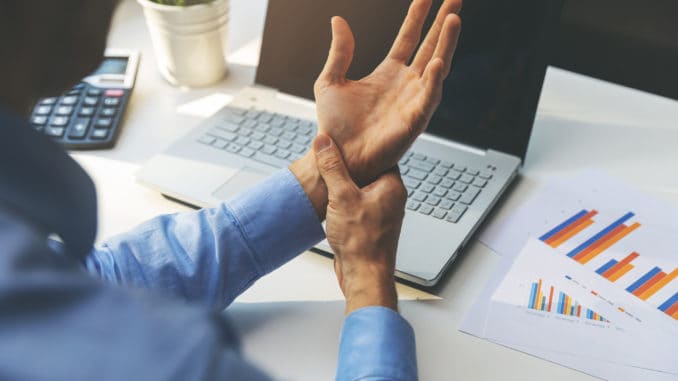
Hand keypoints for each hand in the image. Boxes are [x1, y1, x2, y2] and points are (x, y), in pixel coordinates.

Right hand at [313, 134, 406, 313]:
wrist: (364, 276)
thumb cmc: (361, 241)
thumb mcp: (341, 196)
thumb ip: (332, 168)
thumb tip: (324, 143)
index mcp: (392, 186)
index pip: (378, 156)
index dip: (360, 149)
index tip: (342, 143)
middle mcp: (390, 198)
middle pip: (367, 172)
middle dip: (347, 168)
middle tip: (329, 160)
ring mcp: (381, 213)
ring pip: (360, 190)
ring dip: (343, 187)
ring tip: (326, 182)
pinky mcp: (370, 226)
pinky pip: (356, 206)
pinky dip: (343, 203)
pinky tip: (330, 204)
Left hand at [315, 0, 461, 184]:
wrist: (337, 154)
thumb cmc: (334, 126)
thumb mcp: (330, 81)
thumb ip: (339, 52)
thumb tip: (338, 20)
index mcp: (388, 73)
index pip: (409, 38)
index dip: (418, 16)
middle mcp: (405, 84)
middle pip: (430, 46)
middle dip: (444, 23)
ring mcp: (413, 100)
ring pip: (436, 66)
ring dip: (446, 44)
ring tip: (454, 19)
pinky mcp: (414, 120)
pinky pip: (429, 97)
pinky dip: (433, 79)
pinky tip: (436, 61)